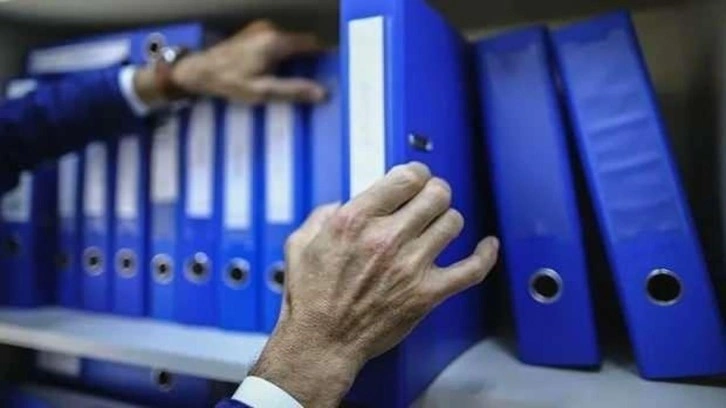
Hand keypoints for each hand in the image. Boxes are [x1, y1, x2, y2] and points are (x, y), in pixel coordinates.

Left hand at [134, 20, 325, 105]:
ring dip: (296, 59)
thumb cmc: (230, 82)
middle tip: (319, 81)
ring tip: (301, 80)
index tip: (334, 71)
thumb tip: (323, 93)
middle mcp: (271, 30)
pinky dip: (284, 56)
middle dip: (311, 61)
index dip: (325, 57)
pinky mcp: (254, 33)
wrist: (199, 70)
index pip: (312, 44)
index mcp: (276, 41)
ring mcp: (261, 29)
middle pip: (302, 43)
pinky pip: (278, 43)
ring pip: (290, 43)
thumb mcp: (262, 91)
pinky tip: (281, 72)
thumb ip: (292, 90)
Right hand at [250, 162, 498, 406]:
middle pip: (436, 194)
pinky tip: (487, 246)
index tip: (417, 177)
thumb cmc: (310, 298)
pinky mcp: (426, 294)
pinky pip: (471, 269)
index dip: (417, 172)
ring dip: (448, 219)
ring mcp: (410, 266)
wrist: (321, 342)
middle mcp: (386, 238)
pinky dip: (485, 255)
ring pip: (453, 222)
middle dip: (435, 191)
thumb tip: (346, 203)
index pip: (406, 177)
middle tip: (431, 197)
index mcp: (355, 220)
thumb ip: (324, 214)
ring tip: (439, 224)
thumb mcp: (301, 242)